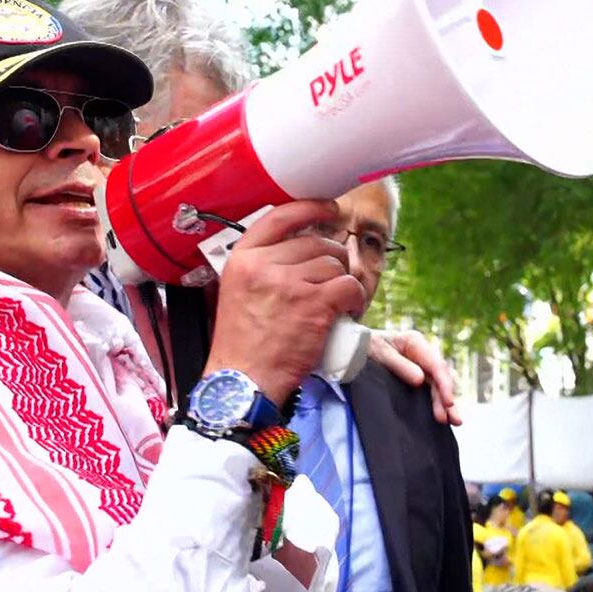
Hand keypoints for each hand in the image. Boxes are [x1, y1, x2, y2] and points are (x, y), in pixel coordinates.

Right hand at [206, 200, 366, 405]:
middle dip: (331, 261)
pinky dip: (355, 299)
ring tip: (336, 305)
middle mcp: (263, 266)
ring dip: (343, 283)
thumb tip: (296, 251)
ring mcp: (289, 284)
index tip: (330, 207)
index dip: (310, 207)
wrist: (242, 383)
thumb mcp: (237, 292)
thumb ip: (260, 268)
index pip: (280, 217)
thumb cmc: (242, 344)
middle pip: (315, 243)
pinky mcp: (314, 305)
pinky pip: (349, 286)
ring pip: (335, 265)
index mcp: (242, 259)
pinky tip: (349, 311)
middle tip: (329, 286)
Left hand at [369, 329, 461, 425]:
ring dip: (445, 403)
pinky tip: (443, 415)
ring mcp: (419, 365)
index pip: (436, 365)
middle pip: (439, 377)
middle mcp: (421, 353)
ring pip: (437, 385)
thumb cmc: (362, 345)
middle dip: (446, 398)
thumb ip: (399, 365)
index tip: (448, 402)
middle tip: (451, 419)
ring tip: (454, 422)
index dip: (444, 384)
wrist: (349, 346)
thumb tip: (420, 380)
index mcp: (414, 342)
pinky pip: (430, 390)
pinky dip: (437, 402)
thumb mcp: (377, 352)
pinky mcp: (414, 376)